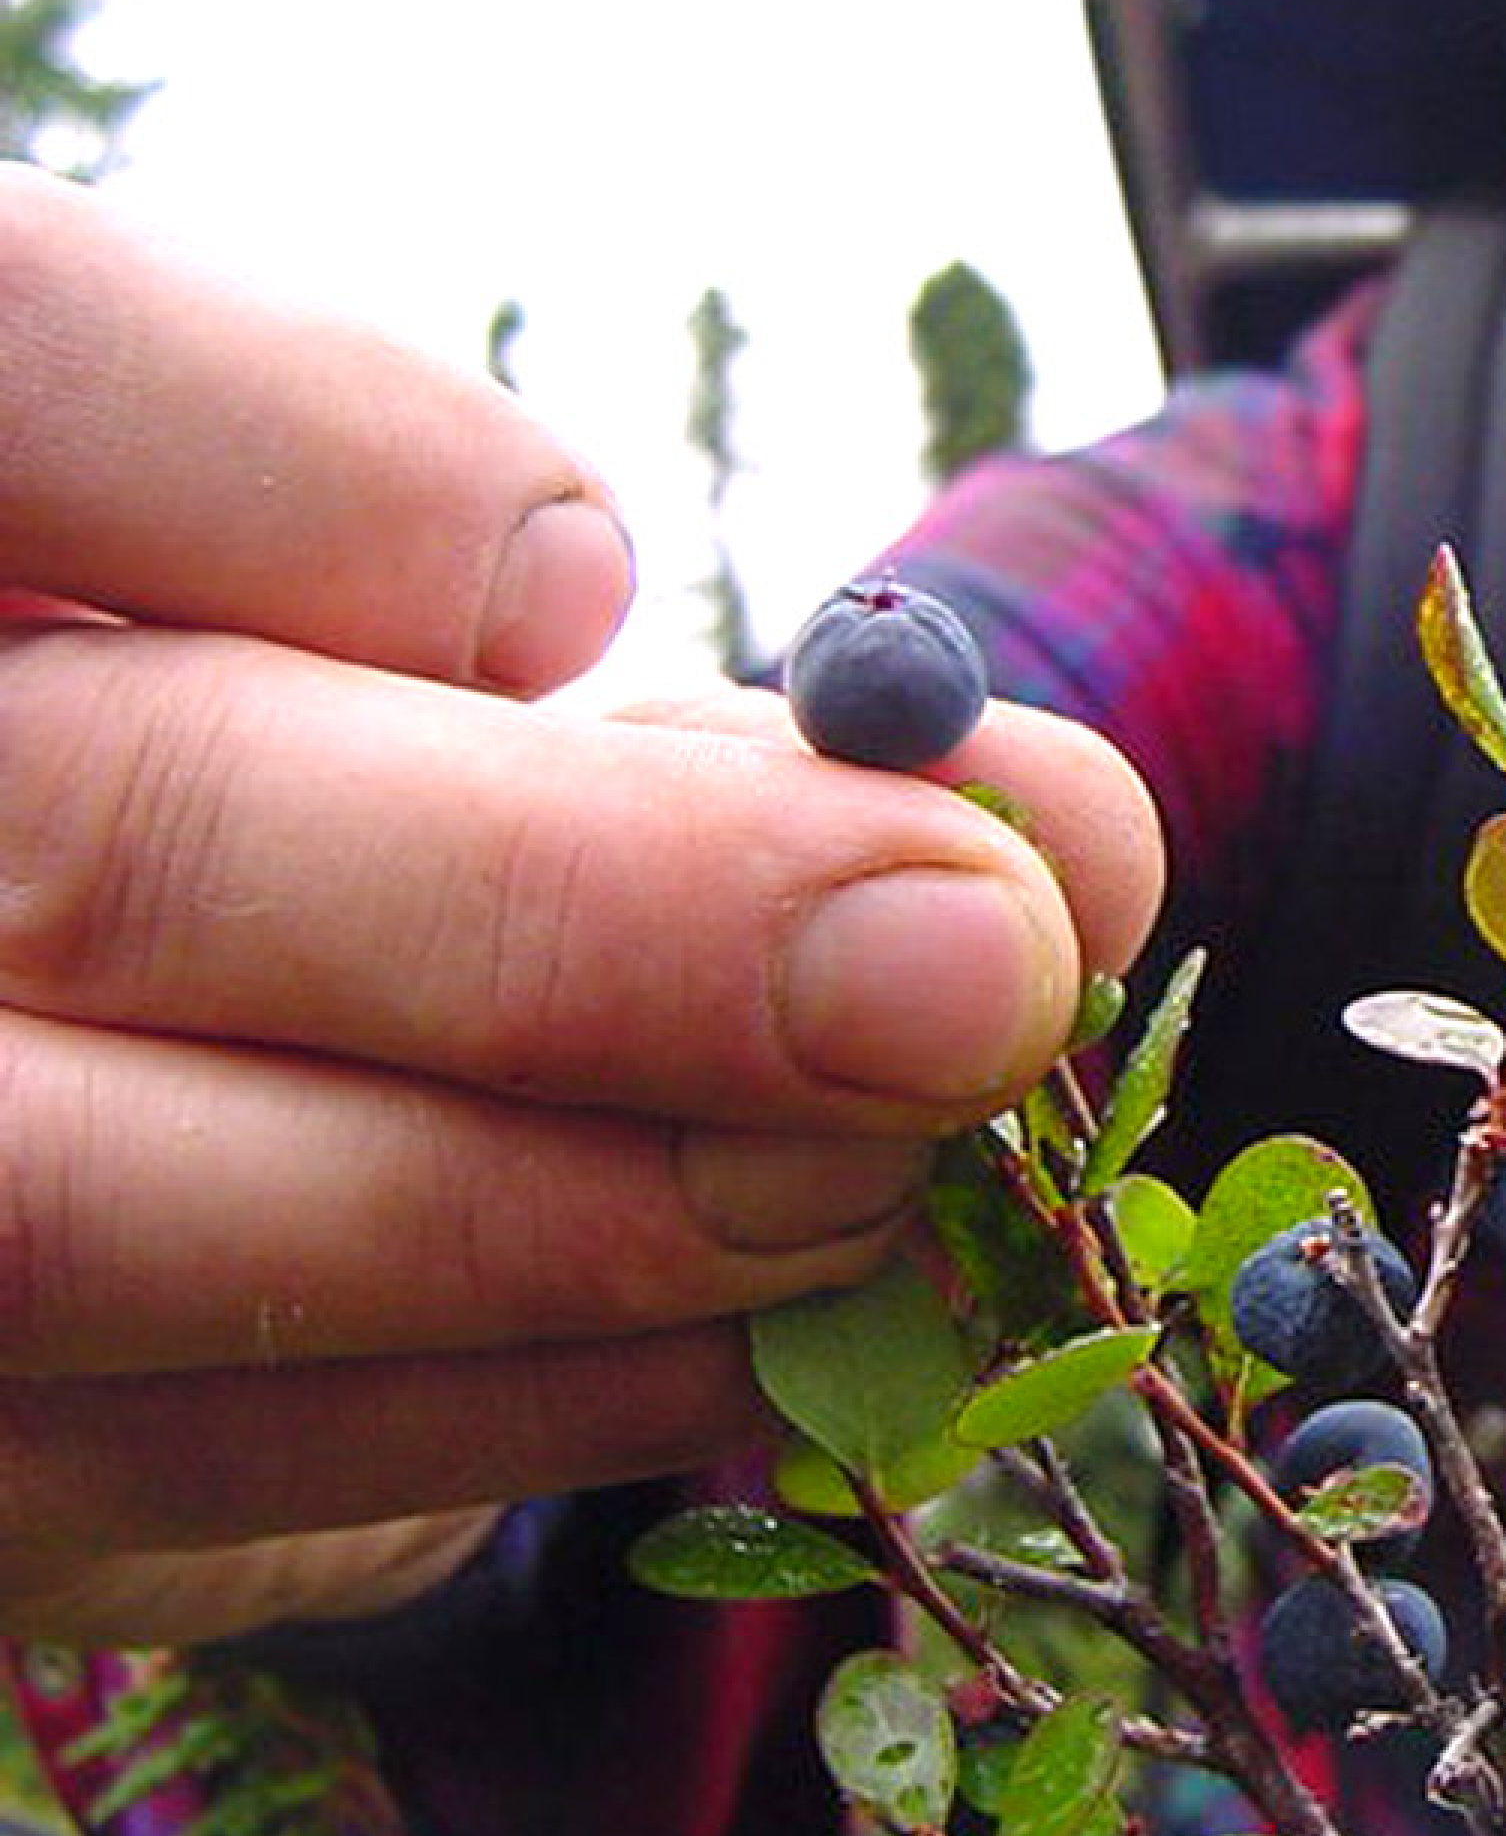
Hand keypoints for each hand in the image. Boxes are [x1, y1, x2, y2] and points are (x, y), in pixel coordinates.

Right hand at [0, 168, 1164, 1645]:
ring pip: (108, 1212)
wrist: (117, 1103)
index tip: (579, 582)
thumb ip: (699, 738)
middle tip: (978, 967)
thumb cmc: (347, 823)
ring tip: (882, 1174)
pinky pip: (187, 1476)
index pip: (11, 359)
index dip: (298, 452)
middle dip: (613, 914)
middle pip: (124, 830)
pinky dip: (526, 1404)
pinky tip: (744, 1328)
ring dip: (601, 1212)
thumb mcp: (479, 727)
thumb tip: (1069, 833)